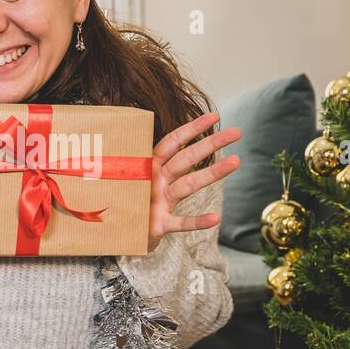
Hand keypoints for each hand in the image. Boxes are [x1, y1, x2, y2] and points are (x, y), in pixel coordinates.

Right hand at [145, 112, 241, 252]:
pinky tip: (216, 218)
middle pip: (185, 158)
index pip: (173, 142)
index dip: (193, 128)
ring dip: (212, 173)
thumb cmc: (132, 201)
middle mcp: (153, 180)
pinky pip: (180, 223)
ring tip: (236, 161)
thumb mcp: (142, 178)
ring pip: (187, 185)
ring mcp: (155, 202)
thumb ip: (160, 164)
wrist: (113, 232)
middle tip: (236, 133)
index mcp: (149, 166)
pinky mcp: (157, 225)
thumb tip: (182, 145)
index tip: (215, 116)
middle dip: (210, 144)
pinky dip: (197, 221)